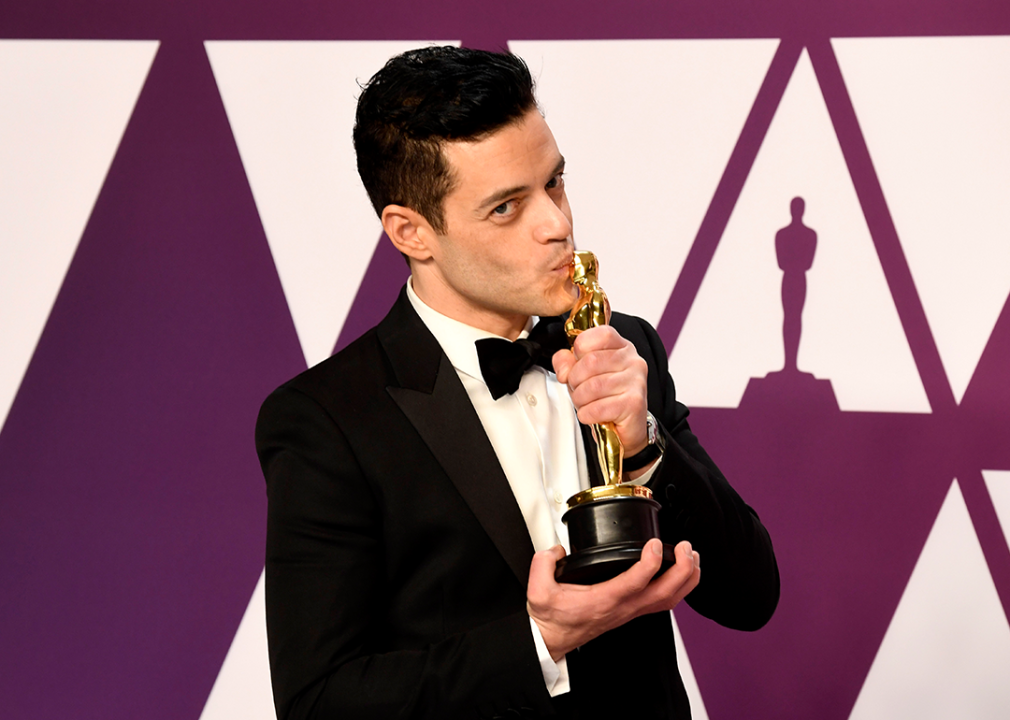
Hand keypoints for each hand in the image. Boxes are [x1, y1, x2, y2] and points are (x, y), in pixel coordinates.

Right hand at [527, 539, 700, 660]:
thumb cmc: (551, 618)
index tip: (654, 543)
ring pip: (669, 601)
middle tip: (685, 547)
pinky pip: (663, 603)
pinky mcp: (631, 612)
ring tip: (692, 557)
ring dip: (686, 580)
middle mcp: (622, 608)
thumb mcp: (538, 588)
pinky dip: (679, 588)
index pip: (635, 583)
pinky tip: (681, 574)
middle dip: (682, 569)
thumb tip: (557, 548)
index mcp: (603, 601)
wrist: (552, 639)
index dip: (650, 562)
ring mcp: (629, 612)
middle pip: (664, 594)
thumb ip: (544, 561)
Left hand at [552, 326, 649, 455]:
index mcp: (621, 347)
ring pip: (592, 387)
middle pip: (591, 362)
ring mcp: (636, 382)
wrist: (626, 426)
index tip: (577, 361)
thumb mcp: (582, 374)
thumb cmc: (605, 397)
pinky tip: (592, 413)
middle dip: (575, 380)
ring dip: (580, 399)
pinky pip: (597, 408)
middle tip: (579, 388)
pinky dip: (587, 414)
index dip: (580, 348)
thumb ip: (566, 362)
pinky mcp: (634, 404)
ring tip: (586, 403)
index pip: (600, 335)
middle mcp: (633, 361)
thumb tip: (564, 366)